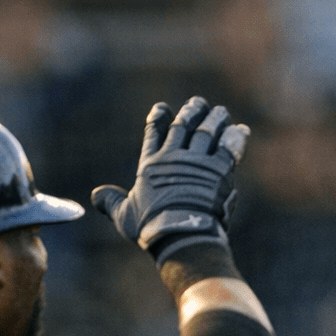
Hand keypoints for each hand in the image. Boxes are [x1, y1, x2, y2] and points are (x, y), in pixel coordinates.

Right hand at [91, 97, 249, 260]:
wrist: (181, 233)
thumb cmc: (152, 228)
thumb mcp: (125, 216)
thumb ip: (111, 202)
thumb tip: (95, 195)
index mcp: (151, 165)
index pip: (154, 134)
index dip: (158, 119)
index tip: (161, 108)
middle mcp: (174, 157)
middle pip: (183, 126)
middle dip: (191, 111)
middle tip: (198, 102)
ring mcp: (197, 162)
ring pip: (207, 132)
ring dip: (215, 120)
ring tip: (221, 112)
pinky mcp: (219, 170)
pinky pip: (228, 148)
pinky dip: (235, 137)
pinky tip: (240, 129)